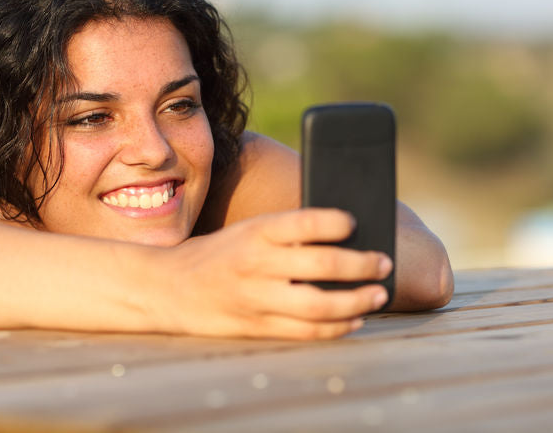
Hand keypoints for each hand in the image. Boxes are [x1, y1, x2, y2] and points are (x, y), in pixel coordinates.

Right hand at [150, 208, 392, 339]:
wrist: (169, 288)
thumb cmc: (220, 253)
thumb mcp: (247, 231)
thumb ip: (288, 234)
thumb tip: (346, 237)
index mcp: (255, 232)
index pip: (305, 221)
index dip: (337, 221)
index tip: (357, 222)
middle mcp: (257, 264)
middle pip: (323, 265)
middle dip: (362, 265)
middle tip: (384, 262)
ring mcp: (257, 299)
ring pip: (320, 304)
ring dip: (357, 300)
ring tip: (379, 293)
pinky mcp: (258, 327)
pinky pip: (306, 331)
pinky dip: (337, 327)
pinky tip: (355, 318)